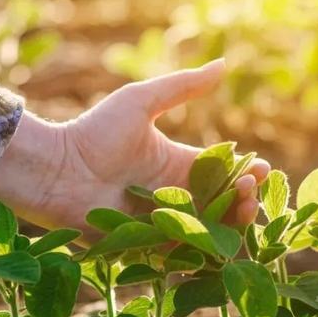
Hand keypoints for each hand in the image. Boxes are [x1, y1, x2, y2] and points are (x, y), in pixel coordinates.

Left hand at [0, 59, 269, 242]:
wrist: (57, 170)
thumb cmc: (94, 133)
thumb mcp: (140, 102)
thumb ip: (182, 87)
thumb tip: (223, 64)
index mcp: (179, 164)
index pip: (223, 172)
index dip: (246, 172)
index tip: (261, 168)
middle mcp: (176, 195)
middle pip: (223, 204)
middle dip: (244, 199)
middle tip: (250, 190)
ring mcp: (164, 222)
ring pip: (210, 230)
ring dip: (232, 223)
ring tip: (242, 209)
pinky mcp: (150, 246)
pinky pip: (184, 252)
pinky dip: (205, 248)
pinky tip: (220, 240)